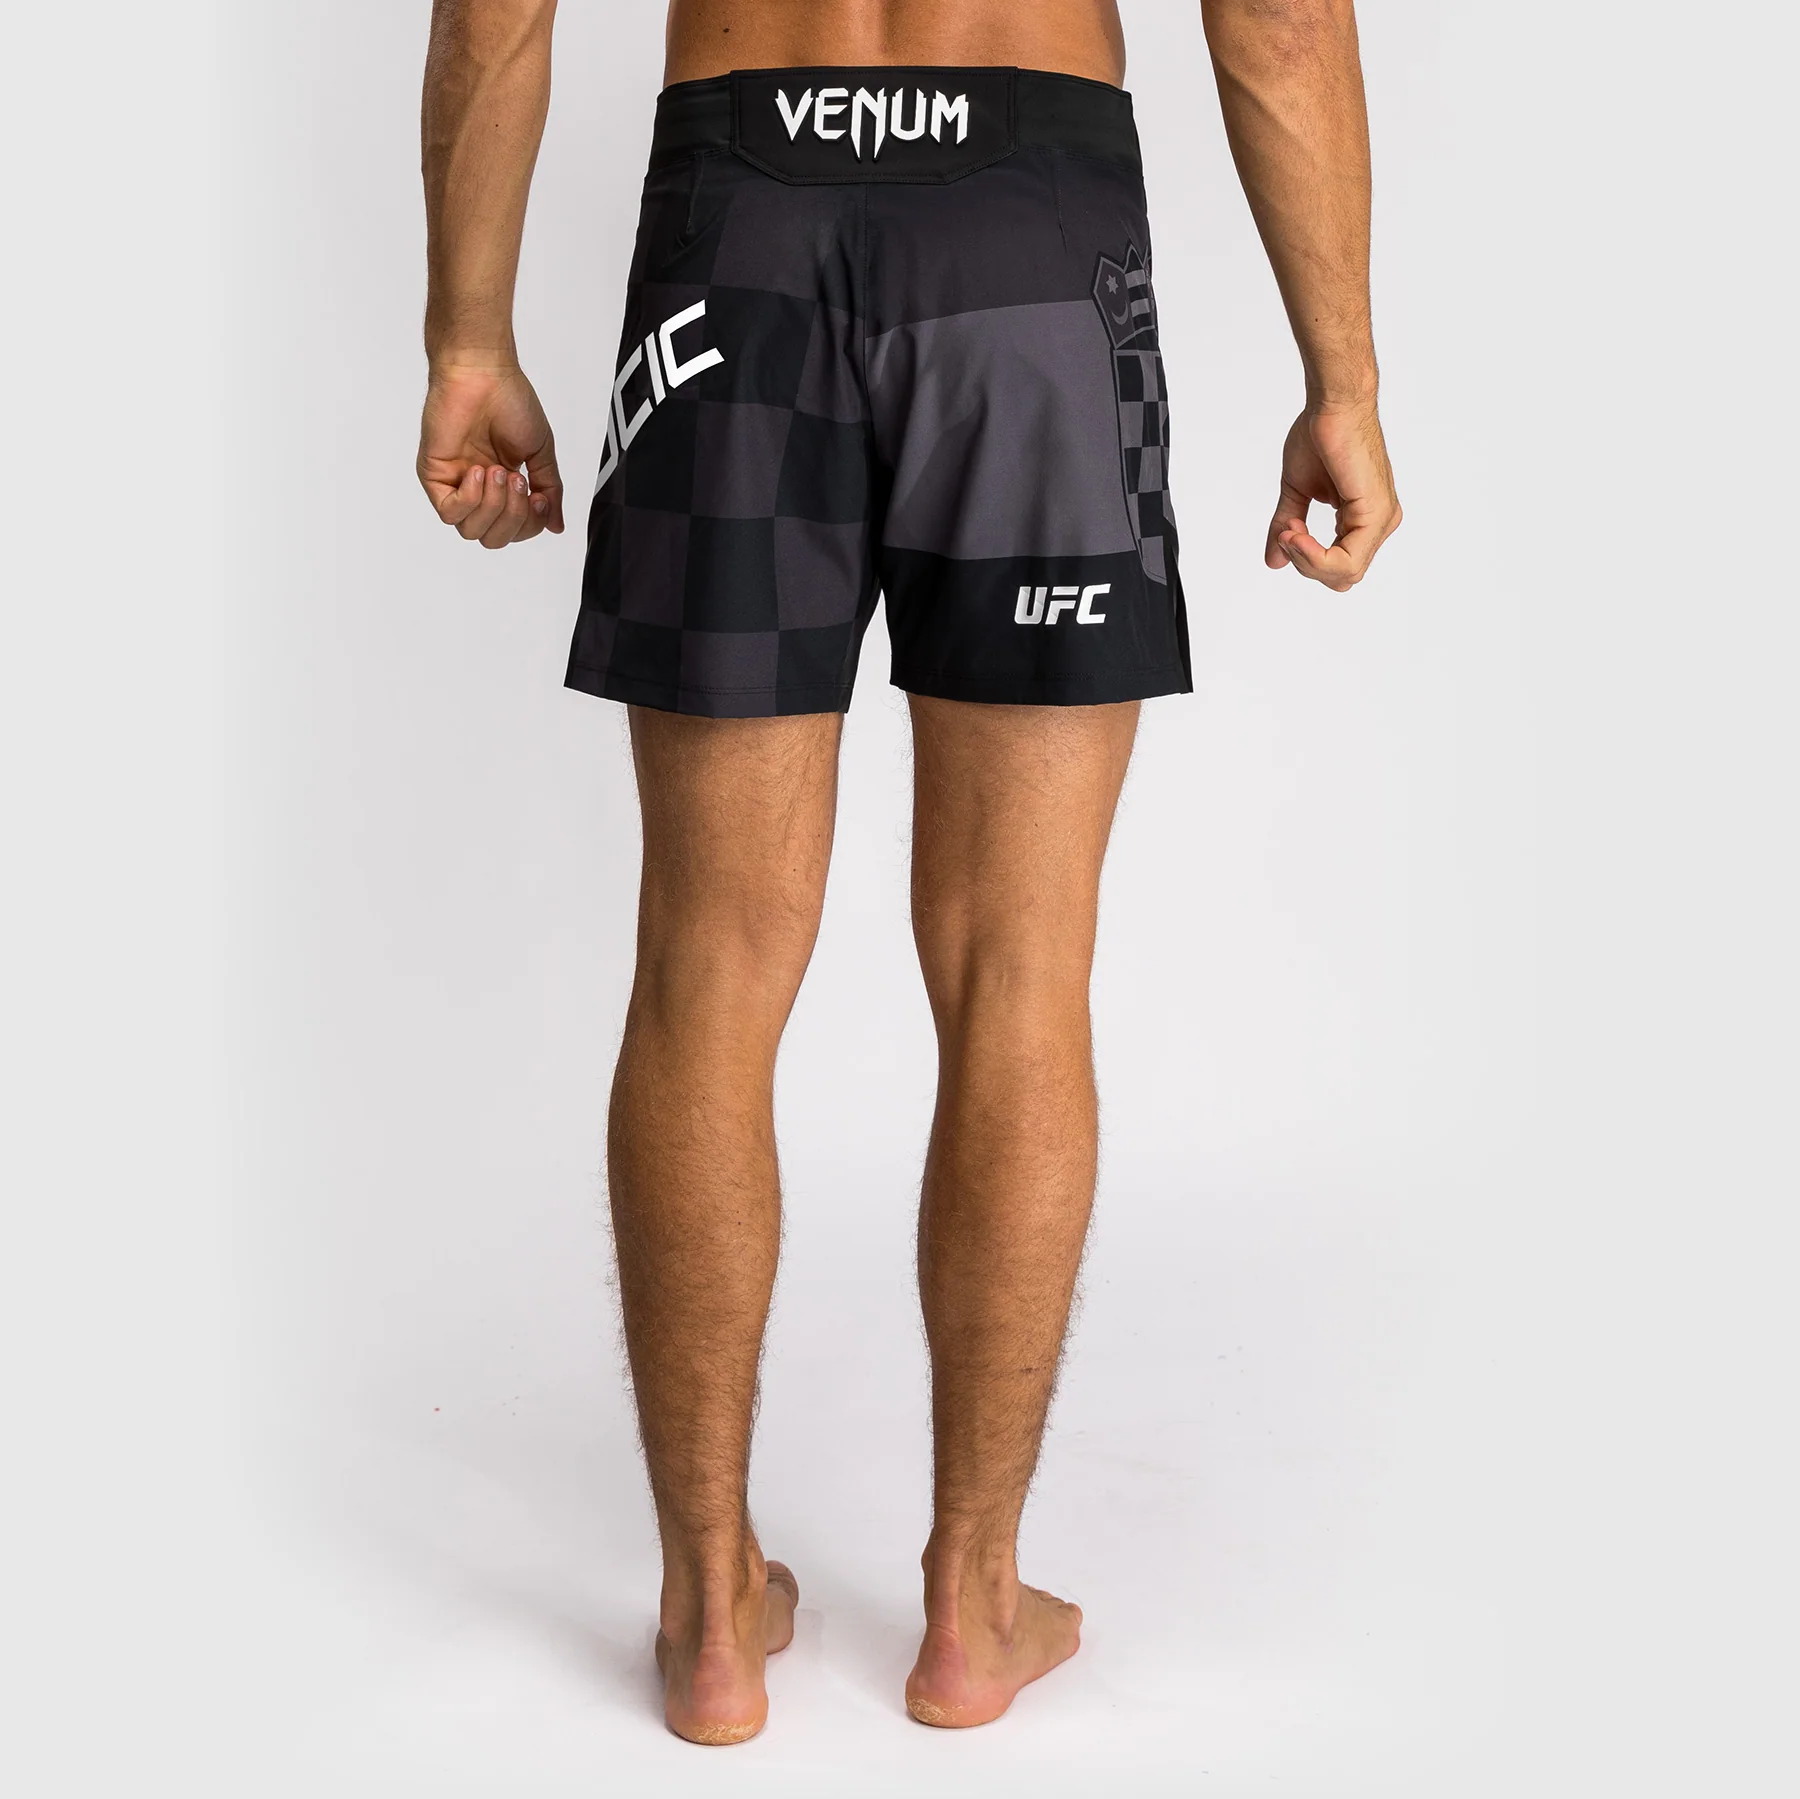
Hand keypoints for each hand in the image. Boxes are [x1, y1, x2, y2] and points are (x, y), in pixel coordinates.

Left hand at [417, 361, 564, 547]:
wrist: (483, 372)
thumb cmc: (510, 400)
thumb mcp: (540, 453)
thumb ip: (550, 490)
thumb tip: (556, 525)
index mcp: (503, 486)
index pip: (515, 530)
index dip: (530, 524)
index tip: (539, 497)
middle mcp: (477, 489)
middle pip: (493, 538)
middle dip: (513, 517)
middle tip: (518, 480)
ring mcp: (455, 484)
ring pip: (471, 531)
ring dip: (493, 505)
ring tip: (498, 470)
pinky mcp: (434, 475)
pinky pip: (450, 513)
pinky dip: (469, 498)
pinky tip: (478, 471)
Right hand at [1264, 401, 1400, 590]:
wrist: (1333, 405)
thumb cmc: (1320, 435)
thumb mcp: (1297, 492)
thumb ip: (1287, 528)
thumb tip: (1274, 561)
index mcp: (1363, 520)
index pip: (1336, 567)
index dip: (1304, 558)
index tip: (1285, 529)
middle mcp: (1378, 523)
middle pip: (1341, 578)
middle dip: (1305, 563)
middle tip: (1285, 532)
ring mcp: (1381, 520)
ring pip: (1344, 575)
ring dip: (1307, 559)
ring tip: (1289, 530)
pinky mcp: (1376, 514)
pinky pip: (1346, 561)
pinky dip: (1314, 555)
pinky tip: (1296, 534)